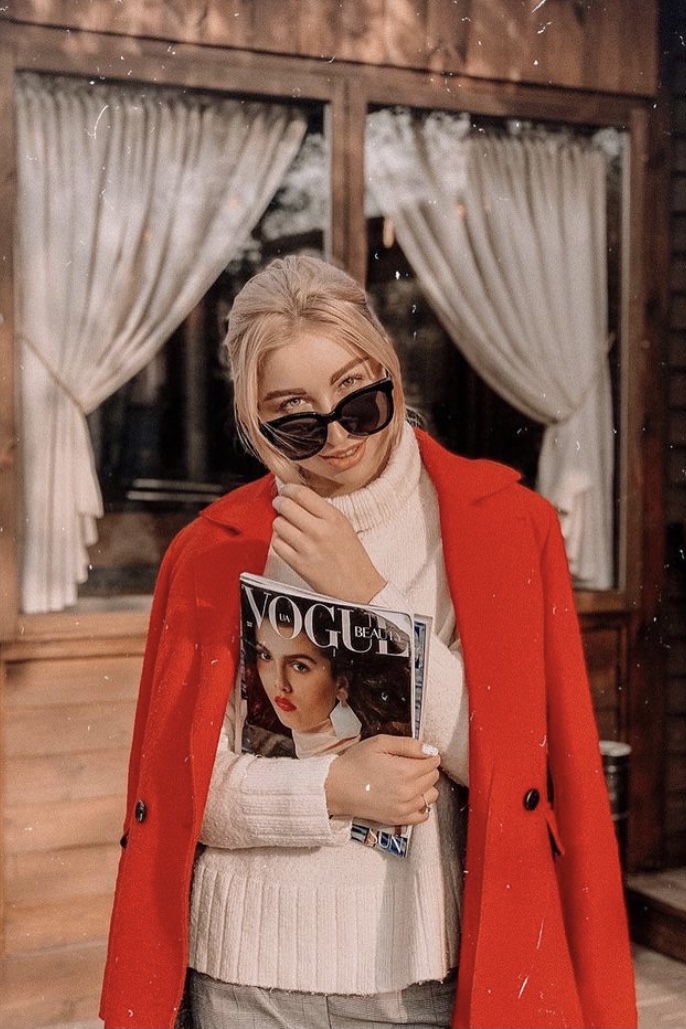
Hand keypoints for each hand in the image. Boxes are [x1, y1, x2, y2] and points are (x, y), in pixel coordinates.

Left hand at [271, 484, 385, 602]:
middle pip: (286, 505)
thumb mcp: (344, 526)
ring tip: (287, 526)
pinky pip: (276, 544)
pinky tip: (287, 542)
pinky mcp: (298, 564)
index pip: (302, 493)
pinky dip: (278, 540)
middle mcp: (319, 530)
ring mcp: (307, 547)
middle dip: (279, 503)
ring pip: (278, 523)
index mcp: (334, 518)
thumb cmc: (352, 558)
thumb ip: (322, 511)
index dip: (288, 489)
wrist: (358, 589)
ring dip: (279, 523)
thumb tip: (297, 497)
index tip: (286, 490)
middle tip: (280, 504)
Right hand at [324, 735, 440, 824]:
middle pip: (433, 778)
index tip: (416, 754)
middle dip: (425, 769)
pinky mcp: (398, 819)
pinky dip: (420, 805)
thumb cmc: (355, 763)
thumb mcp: (379, 743)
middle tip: (408, 764)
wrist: (336, 787)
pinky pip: (423, 814)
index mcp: (405, 771)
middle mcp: (408, 792)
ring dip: (425, 787)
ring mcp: (404, 808)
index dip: (427, 755)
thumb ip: (408, 744)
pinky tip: (409, 797)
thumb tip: (430, 750)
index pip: (433, 762)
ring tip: (408, 781)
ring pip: (431, 796)